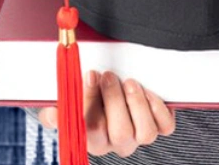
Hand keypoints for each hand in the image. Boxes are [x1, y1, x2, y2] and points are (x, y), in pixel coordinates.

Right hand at [38, 71, 175, 157]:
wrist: (107, 92)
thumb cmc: (87, 98)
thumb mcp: (67, 102)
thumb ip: (58, 108)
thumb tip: (52, 112)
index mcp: (92, 140)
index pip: (91, 129)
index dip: (91, 101)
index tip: (90, 75)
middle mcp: (117, 142)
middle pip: (120, 133)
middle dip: (114, 100)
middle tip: (109, 76)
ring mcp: (139, 136)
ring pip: (145, 133)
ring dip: (137, 105)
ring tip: (129, 83)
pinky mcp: (159, 126)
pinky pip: (165, 126)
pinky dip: (158, 108)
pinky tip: (147, 91)